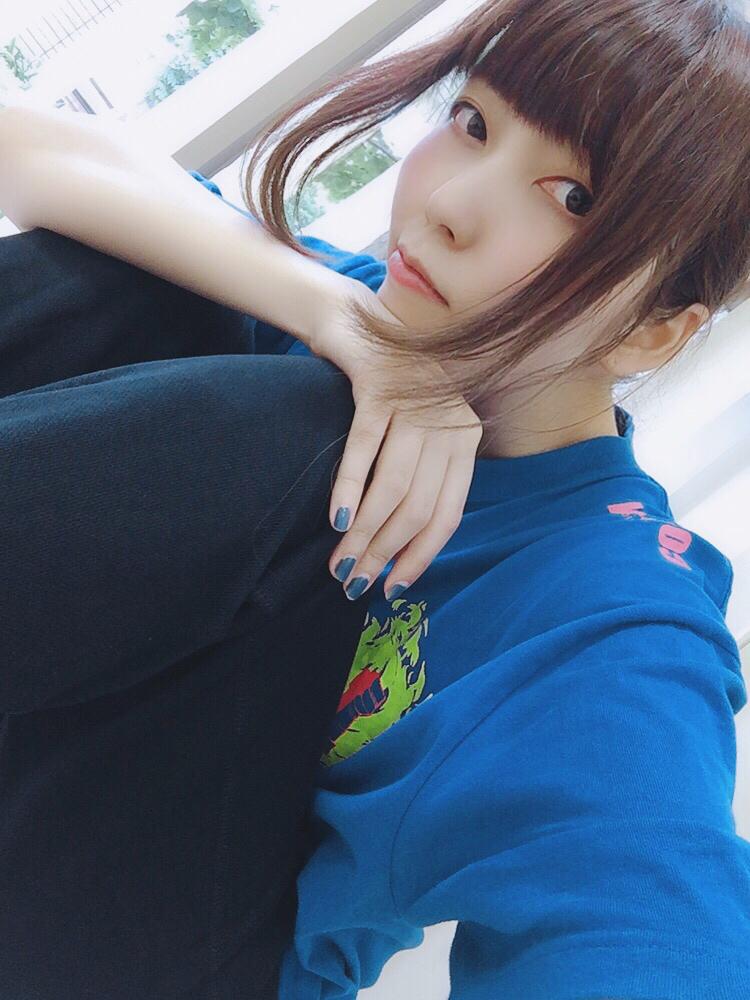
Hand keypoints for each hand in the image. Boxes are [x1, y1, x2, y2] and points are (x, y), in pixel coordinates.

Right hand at [313, 279, 483, 601]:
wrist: (359, 325)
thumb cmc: (389, 394)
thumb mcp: (418, 436)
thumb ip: (420, 481)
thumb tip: (397, 551)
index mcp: (465, 440)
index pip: (448, 515)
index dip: (419, 557)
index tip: (391, 589)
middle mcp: (448, 422)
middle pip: (418, 506)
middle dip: (384, 551)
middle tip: (353, 581)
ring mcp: (414, 404)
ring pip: (392, 485)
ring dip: (364, 531)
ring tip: (340, 562)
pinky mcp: (377, 387)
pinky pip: (363, 449)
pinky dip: (348, 487)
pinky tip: (335, 519)